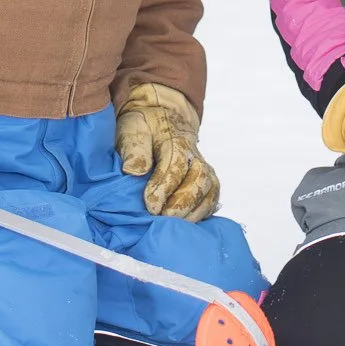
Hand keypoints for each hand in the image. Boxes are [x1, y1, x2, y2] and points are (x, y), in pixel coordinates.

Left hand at [115, 81, 220, 219]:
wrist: (162, 119)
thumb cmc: (145, 128)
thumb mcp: (132, 129)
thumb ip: (134, 148)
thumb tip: (133, 170)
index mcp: (175, 139)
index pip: (175, 163)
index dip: (164, 186)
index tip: (150, 205)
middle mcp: (195, 155)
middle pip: (200, 179)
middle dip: (182, 202)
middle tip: (163, 218)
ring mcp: (204, 169)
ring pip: (210, 191)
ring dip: (193, 212)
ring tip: (173, 226)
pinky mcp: (207, 183)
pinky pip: (212, 201)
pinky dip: (201, 215)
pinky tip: (184, 225)